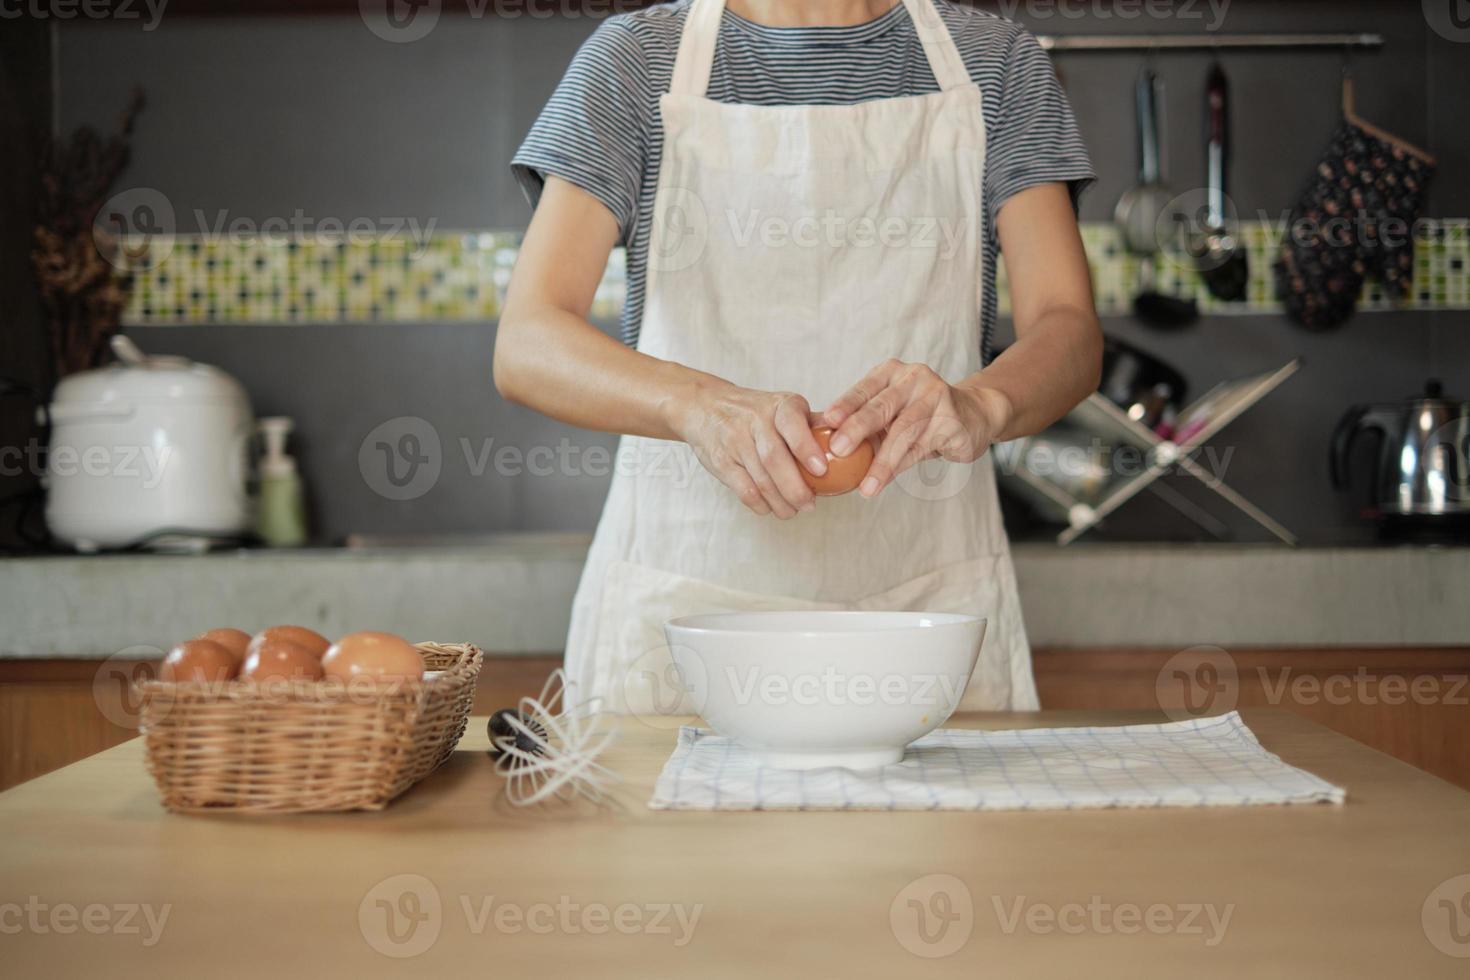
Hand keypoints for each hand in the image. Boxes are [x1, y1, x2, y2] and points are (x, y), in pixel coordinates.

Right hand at [672, 383, 827, 517]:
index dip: (806, 448)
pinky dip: (760, 505)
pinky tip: (771, 508)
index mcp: (778, 405)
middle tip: (810, 504)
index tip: (821, 470)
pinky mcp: (721, 461)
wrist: (705, 407)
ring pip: (760, 480)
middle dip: (795, 488)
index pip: (792, 424)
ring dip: (781, 502)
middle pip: (775, 459)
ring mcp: (735, 441)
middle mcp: (755, 420)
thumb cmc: (756, 412)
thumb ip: (812, 424)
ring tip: (794, 510)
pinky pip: (743, 490)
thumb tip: (850, 443)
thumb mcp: (783, 406)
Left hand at [822, 359, 1011, 497]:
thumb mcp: (890, 413)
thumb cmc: (920, 416)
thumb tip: (818, 446)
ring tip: (866, 486)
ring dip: (882, 462)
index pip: (863, 388)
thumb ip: (862, 424)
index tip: (826, 421)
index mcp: (891, 373)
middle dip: (857, 428)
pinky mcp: (953, 420)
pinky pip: (922, 448)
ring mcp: (936, 397)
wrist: (973, 416)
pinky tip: (886, 481)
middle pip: (881, 406)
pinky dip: (902, 466)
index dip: (844, 404)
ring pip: (903, 431)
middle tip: (838, 450)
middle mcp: (913, 379)